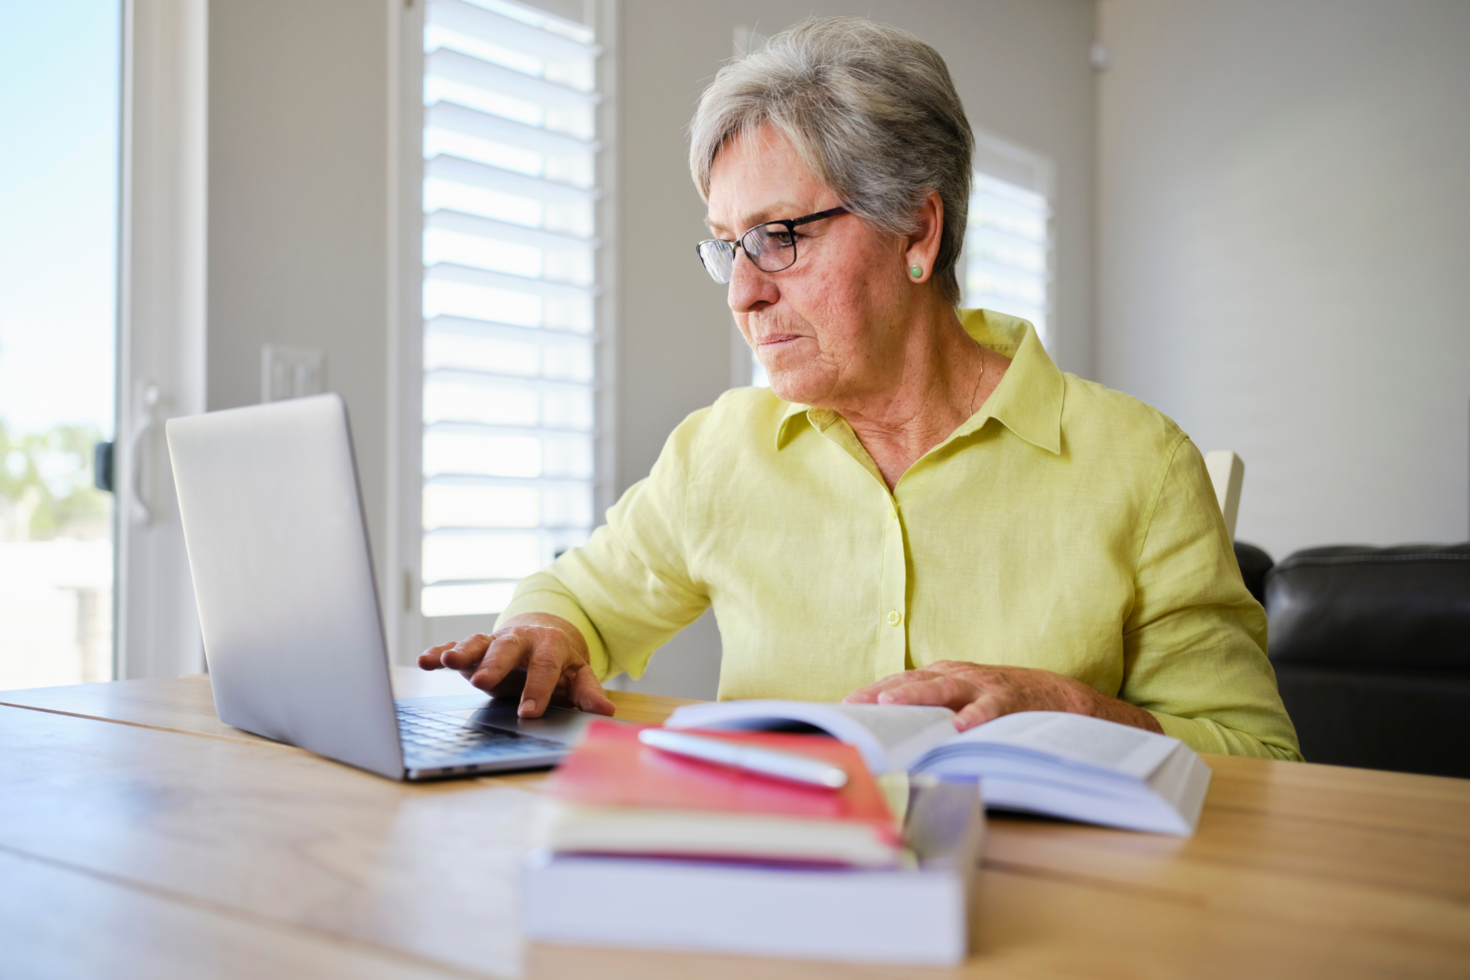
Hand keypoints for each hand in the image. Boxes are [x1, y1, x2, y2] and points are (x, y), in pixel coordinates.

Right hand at [418, 613, 614, 719]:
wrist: (541, 635)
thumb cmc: (559, 662)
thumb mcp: (578, 674)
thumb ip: (587, 692)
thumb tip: (605, 711)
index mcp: (549, 646)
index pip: (544, 668)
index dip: (537, 690)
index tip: (530, 713)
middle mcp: (519, 640)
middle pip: (506, 649)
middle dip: (495, 665)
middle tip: (483, 682)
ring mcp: (494, 642)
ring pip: (477, 643)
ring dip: (461, 651)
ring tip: (446, 661)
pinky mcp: (474, 649)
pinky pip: (454, 648)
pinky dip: (439, 653)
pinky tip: (424, 660)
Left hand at [842, 660, 1162, 733]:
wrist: (1062, 698)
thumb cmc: (1006, 703)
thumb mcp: (965, 699)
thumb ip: (934, 708)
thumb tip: (894, 731)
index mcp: (946, 676)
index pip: (901, 681)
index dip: (872, 692)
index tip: (843, 704)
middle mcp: (960, 676)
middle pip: (913, 681)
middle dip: (881, 691)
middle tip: (853, 703)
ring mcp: (984, 686)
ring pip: (943, 688)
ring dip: (915, 695)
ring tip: (889, 703)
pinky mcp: (1010, 700)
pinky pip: (989, 709)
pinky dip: (973, 718)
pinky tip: (958, 729)